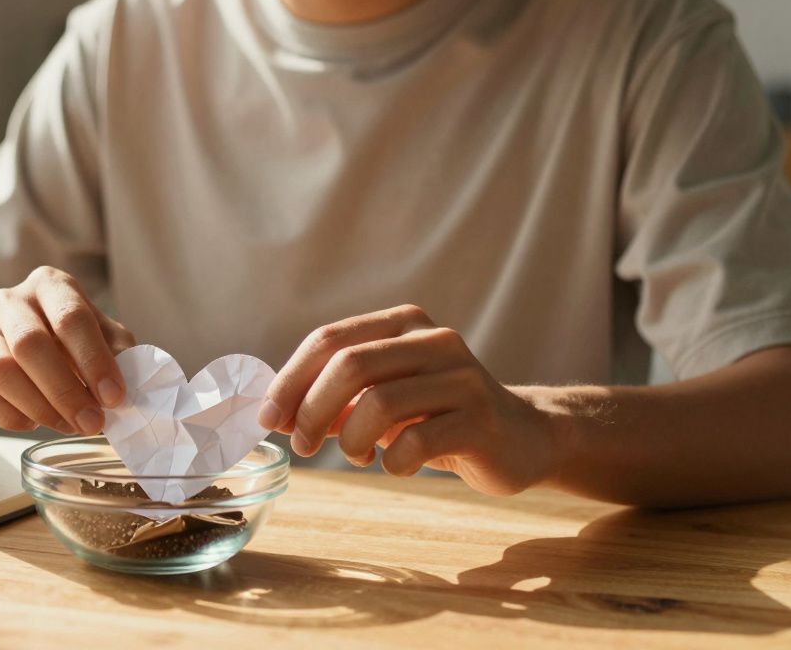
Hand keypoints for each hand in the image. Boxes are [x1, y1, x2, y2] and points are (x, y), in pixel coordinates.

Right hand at [0, 266, 135, 434]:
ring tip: (70, 425)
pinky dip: (10, 416)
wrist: (54, 347)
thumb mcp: (111, 339)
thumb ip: (120, 358)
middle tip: (92, 422)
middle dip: (64, 390)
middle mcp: (11, 301)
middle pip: (29, 344)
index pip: (70, 317)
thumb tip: (116, 392)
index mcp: (51, 285)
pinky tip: (37, 422)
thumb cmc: (85, 342)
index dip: (94, 360)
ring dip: (39, 407)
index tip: (114, 397)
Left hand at [262, 305, 560, 495]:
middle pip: (350, 365)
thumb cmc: (436, 416)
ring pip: (379, 404)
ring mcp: (463, 377)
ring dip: (352, 441)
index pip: (330, 339)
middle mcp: (434, 340)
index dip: (290, 379)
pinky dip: (393, 462)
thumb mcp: (381, 400)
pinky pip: (416, 442)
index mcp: (403, 324)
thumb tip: (276, 414)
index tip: (268, 418)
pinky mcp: (481, 419)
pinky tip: (398, 465)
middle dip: (312, 409)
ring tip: (358, 456)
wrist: (522, 437)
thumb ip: (334, 401)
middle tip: (302, 445)